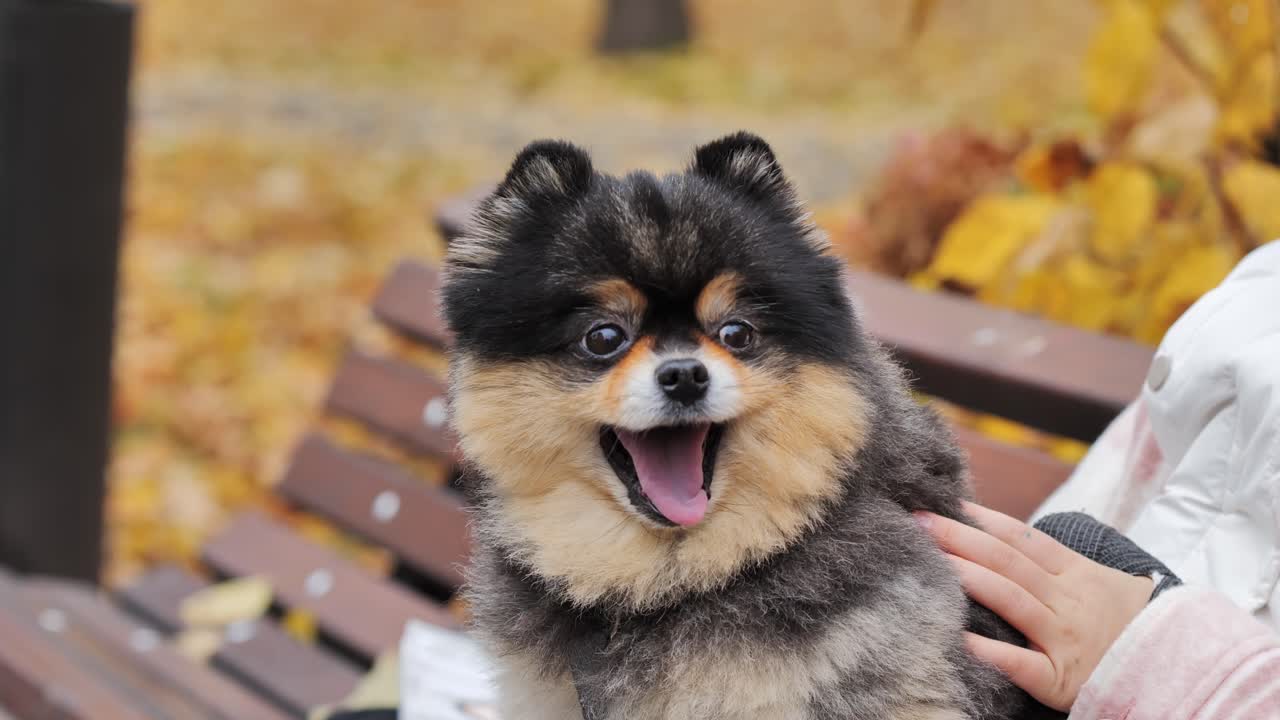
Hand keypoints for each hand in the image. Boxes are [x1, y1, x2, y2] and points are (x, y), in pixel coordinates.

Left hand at [915, 502, 1152, 711]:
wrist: (1174, 667)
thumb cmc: (1121, 623)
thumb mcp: (1094, 582)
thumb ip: (1049, 563)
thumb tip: (993, 534)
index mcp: (1074, 572)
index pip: (1021, 537)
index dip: (982, 519)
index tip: (945, 503)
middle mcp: (1068, 599)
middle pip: (1007, 561)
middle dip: (960, 538)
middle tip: (918, 522)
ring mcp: (1065, 636)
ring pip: (1012, 598)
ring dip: (969, 577)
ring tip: (931, 561)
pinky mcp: (1062, 678)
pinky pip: (1022, 663)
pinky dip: (991, 651)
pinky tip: (960, 639)